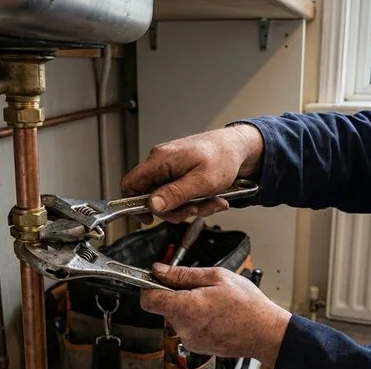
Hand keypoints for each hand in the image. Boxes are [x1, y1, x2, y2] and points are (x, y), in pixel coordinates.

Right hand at [121, 124, 263, 222]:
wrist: (239, 148)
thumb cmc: (224, 157)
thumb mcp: (201, 181)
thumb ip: (175, 194)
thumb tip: (153, 205)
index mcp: (161, 159)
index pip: (130, 183)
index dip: (133, 204)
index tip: (147, 219)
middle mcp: (162, 162)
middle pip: (152, 197)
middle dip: (175, 210)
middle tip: (195, 208)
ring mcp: (171, 169)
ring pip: (169, 200)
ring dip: (190, 207)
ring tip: (210, 202)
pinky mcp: (180, 174)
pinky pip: (180, 195)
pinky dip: (195, 201)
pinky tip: (211, 199)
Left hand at [141, 263, 290, 367]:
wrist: (265, 332)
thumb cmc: (247, 305)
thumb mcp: (216, 277)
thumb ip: (183, 274)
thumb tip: (159, 270)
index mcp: (186, 308)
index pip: (148, 300)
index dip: (148, 286)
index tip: (155, 279)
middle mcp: (183, 328)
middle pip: (164, 307)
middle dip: (176, 294)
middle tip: (200, 287)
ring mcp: (190, 340)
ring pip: (177, 316)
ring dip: (188, 307)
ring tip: (213, 302)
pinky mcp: (197, 346)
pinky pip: (188, 327)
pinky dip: (197, 319)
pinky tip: (216, 314)